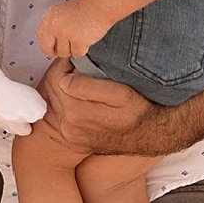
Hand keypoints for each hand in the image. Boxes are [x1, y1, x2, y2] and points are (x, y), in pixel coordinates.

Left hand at [34, 56, 164, 156]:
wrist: (151, 135)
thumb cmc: (138, 110)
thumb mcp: (120, 93)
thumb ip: (89, 86)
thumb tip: (64, 81)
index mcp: (76, 114)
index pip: (55, 78)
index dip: (65, 64)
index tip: (78, 60)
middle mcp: (69, 129)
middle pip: (52, 91)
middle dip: (62, 75)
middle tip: (78, 67)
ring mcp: (71, 138)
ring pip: (56, 103)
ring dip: (64, 89)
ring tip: (82, 80)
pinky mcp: (75, 142)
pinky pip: (61, 116)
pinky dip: (67, 104)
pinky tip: (82, 98)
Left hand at [36, 0, 105, 62]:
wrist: (99, 6)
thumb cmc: (83, 9)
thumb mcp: (61, 13)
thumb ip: (53, 26)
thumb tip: (49, 42)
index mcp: (49, 17)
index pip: (40, 39)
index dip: (48, 45)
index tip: (55, 45)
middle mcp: (54, 25)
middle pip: (48, 51)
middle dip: (58, 50)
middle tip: (67, 44)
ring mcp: (65, 33)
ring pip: (64, 54)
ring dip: (72, 49)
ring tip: (79, 36)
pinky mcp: (77, 41)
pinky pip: (77, 54)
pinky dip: (82, 49)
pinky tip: (85, 39)